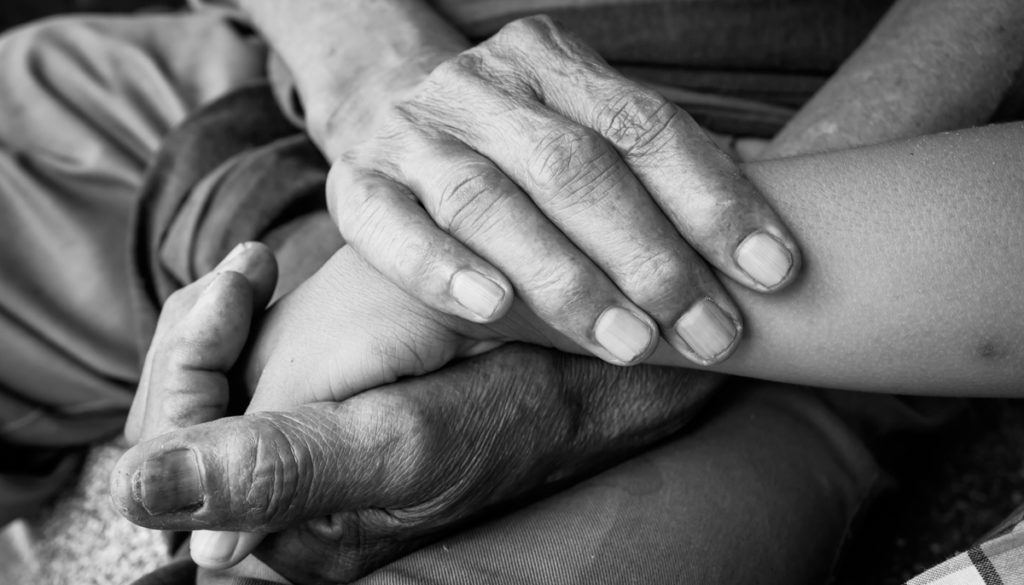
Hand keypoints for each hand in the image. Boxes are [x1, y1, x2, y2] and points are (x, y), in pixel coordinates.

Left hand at [113, 244, 722, 582]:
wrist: (577, 378)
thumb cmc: (504, 412)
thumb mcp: (394, 441)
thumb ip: (273, 471)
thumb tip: (137, 489)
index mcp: (285, 532)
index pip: (172, 462)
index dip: (188, 363)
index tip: (242, 278)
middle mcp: (277, 509)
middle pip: (175, 426)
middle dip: (198, 335)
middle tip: (248, 268)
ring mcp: (294, 463)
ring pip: (203, 393)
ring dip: (216, 323)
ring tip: (254, 272)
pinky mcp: (315, 421)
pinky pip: (236, 375)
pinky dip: (241, 321)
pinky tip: (266, 283)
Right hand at [324, 15, 800, 366]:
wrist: (382, 102)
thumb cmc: (511, 145)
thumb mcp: (580, 131)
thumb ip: (653, 174)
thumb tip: (761, 249)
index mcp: (549, 60)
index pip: (644, 126)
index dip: (714, 200)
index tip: (772, 272)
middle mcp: (479, 86)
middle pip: (574, 166)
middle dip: (651, 256)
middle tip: (709, 330)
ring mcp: (412, 133)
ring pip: (492, 202)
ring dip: (566, 279)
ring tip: (630, 343)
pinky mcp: (353, 184)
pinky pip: (392, 229)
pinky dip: (442, 269)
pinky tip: (494, 309)